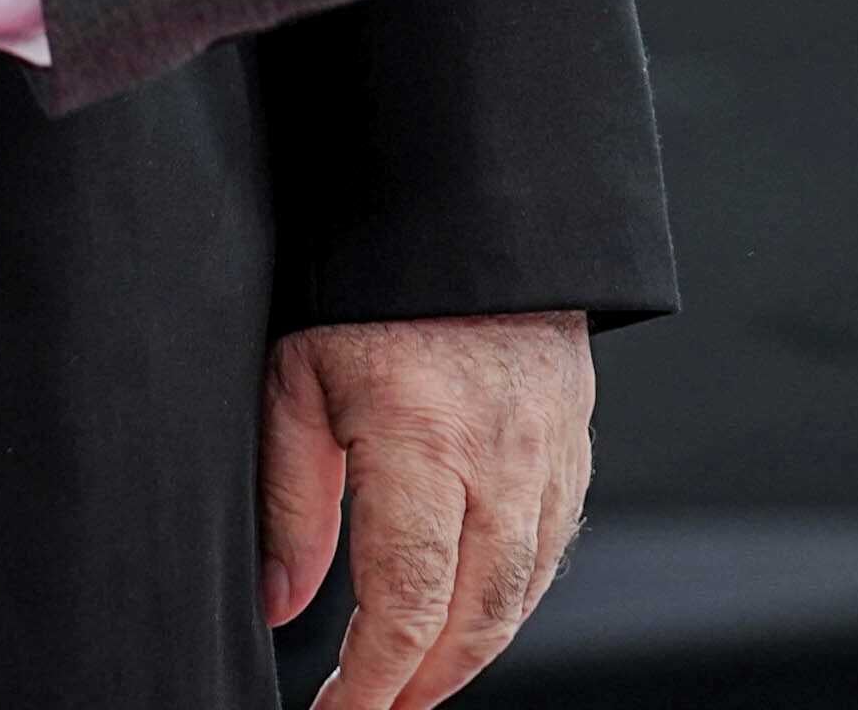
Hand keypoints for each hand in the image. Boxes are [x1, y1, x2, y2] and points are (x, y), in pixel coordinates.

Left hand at [267, 315, 594, 709]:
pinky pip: (552, 543)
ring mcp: (552, 448)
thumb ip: (291, 497)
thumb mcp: (298, 374)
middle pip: (478, 617)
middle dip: (424, 686)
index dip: (373, 683)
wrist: (471, 198)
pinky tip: (470, 611)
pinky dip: (511, 597)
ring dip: (469, 652)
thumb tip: (283, 604)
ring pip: (523, 591)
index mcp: (426, 438)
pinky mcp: (574, 437)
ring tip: (413, 682)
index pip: (408, 602)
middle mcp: (504, 454)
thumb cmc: (369, 278)